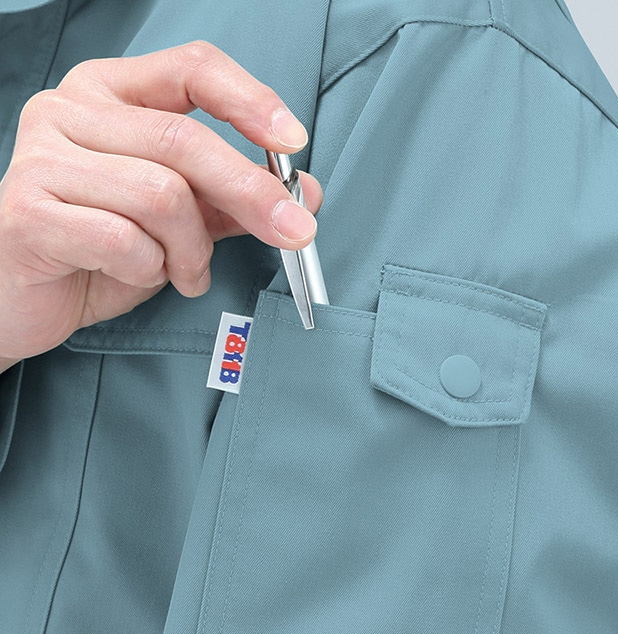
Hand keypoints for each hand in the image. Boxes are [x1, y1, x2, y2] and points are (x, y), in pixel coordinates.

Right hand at [0, 41, 322, 371]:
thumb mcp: (179, 220)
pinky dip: (152, 270)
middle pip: (186, 140)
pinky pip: (125, 241)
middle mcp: (70, 110)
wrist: (23, 296)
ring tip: (186, 271)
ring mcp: (42, 157)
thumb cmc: (101, 249)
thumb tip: (304, 193)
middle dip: (250, 194)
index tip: (294, 142)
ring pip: (162, 196)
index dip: (251, 100)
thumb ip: (233, 201)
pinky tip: (144, 275)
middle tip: (293, 234)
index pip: (192, 68)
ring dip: (192, 250)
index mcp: (110, 94)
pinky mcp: (29, 211)